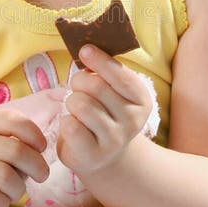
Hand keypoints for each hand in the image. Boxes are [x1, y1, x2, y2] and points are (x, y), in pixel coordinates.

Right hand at [0, 108, 49, 206]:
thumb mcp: (9, 149)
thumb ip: (23, 144)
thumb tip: (38, 150)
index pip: (14, 121)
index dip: (35, 135)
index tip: (41, 148)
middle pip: (15, 150)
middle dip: (36, 166)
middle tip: (42, 175)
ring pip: (4, 176)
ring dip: (18, 188)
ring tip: (15, 190)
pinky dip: (3, 203)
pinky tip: (0, 202)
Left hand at [57, 45, 152, 174]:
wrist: (105, 157)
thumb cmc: (106, 113)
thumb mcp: (114, 92)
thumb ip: (106, 71)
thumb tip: (87, 49)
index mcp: (142, 100)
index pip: (120, 75)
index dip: (100, 60)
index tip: (84, 49)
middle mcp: (132, 121)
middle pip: (95, 86)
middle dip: (79, 81)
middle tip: (78, 87)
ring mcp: (114, 140)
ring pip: (80, 104)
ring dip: (71, 102)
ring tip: (77, 110)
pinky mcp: (93, 155)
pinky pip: (70, 125)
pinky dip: (66, 122)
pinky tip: (74, 127)